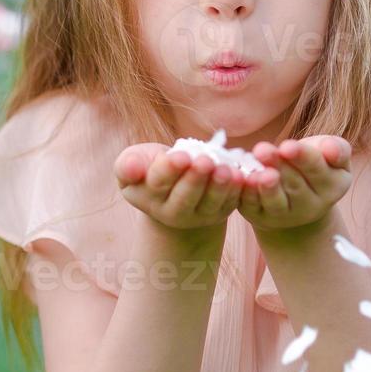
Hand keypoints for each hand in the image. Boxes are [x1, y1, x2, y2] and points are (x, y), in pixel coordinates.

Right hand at [114, 143, 250, 235]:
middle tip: (204, 161)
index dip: (169, 169)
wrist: (174, 184)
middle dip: (195, 179)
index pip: (158, 183)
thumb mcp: (133, 162)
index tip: (180, 156)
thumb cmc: (150, 167)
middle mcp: (173, 212)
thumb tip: (132, 168)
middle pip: (185, 197)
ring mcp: (199, 215)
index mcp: (149, 197)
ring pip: (210, 203)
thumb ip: (127, 164)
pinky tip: (242, 175)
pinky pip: (230, 203)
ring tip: (226, 169)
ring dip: (219, 186)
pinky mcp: (220, 212)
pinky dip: (237, 190)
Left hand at [238, 135, 351, 237]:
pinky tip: (242, 180)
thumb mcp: (330, 155)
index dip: (302, 157)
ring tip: (258, 173)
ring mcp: (284, 215)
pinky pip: (253, 206)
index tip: (287, 146)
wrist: (294, 194)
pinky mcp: (260, 217)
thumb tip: (331, 149)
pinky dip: (247, 194)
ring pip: (275, 201)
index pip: (318, 170)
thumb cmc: (313, 165)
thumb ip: (337, 149)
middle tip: (263, 149)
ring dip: (265, 187)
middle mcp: (311, 206)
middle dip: (278, 165)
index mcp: (332, 187)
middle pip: (294, 184)